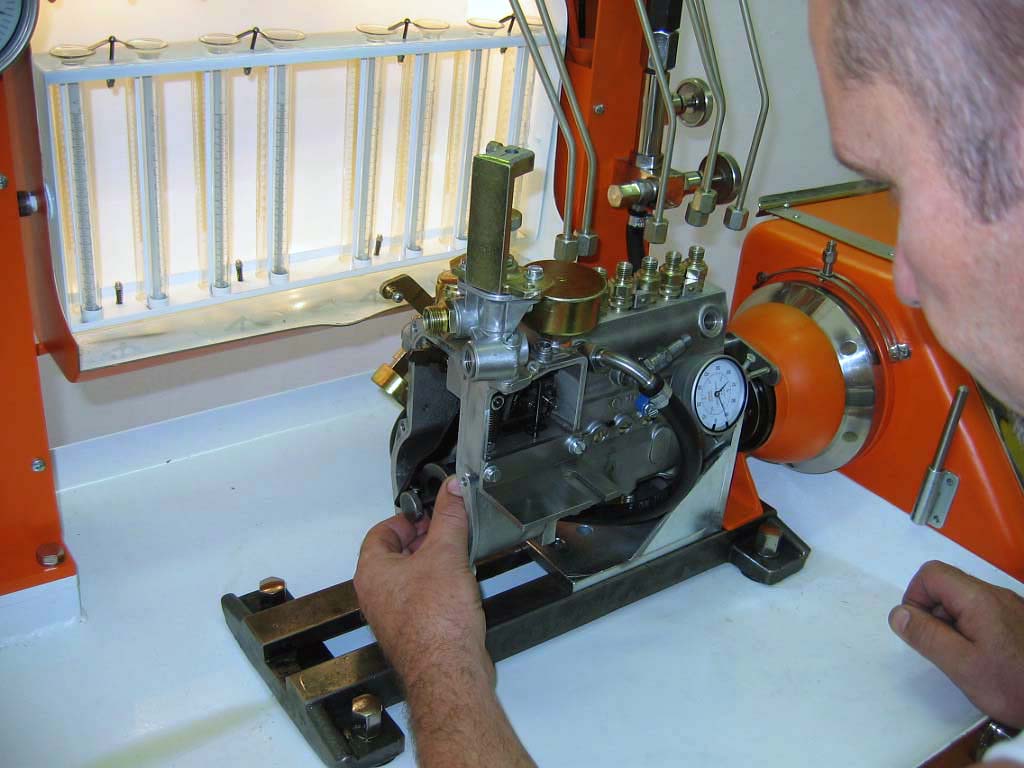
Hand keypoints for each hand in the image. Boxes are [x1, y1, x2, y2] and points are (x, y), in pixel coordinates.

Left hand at [354, 476, 491, 693]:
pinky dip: (441, 589)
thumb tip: (452, 489)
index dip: (406, 518)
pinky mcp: (415, 632)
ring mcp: (394, 616)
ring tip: (458, 556)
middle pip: (396, 555)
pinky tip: (462, 587)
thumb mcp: (446, 553)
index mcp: (372, 572)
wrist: (449, 670)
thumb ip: (450, 516)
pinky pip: (424, 600)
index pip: (381, 532)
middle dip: (424, 540)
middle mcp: (377, 595)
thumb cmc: (435, 622)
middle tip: (447, 530)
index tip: (428, 513)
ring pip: (412, 579)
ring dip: (434, 565)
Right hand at [889, 560, 1023, 727]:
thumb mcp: (962, 666)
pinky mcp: (1020, 620)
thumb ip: (927, 636)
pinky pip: (984, 613)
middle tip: (942, 649)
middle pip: (948, 585)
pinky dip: (972, 629)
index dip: (915, 597)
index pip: (931, 574)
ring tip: (964, 657)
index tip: (920, 630)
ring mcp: (1011, 606)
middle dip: (933, 612)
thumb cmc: (1013, 685)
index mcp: (979, 599)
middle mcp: (996, 594)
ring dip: (952, 623)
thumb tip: (898, 614)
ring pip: (965, 600)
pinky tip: (984, 658)